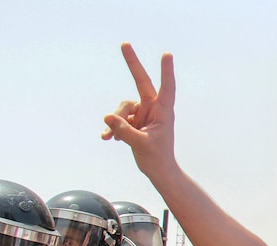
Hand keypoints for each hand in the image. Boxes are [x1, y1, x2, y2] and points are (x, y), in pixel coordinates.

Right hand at [102, 44, 177, 177]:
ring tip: (113, 138)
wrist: (158, 170)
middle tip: (124, 43)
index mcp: (164, 112)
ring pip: (123, 107)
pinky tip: (109, 139)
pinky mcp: (134, 120)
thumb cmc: (157, 158)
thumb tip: (109, 117)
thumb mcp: (141, 145)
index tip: (167, 54)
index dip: (166, 71)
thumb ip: (125, 131)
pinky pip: (118, 117)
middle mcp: (154, 108)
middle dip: (132, 63)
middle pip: (141, 82)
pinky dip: (113, 128)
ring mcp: (143, 113)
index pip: (166, 88)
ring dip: (116, 121)